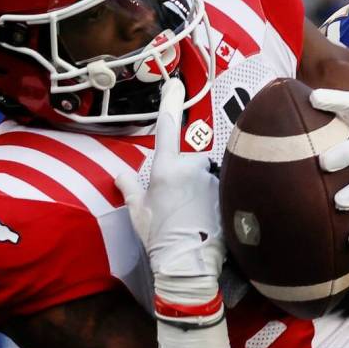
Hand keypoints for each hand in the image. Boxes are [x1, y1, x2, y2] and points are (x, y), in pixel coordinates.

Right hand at [125, 79, 226, 347]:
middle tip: (183, 210)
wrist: (189, 264)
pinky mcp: (230, 191)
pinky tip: (212, 221)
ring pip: (209, 176)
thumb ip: (129, 188)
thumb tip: (118, 172)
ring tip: (199, 219)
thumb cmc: (160, 240)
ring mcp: (213, 179)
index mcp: (164, 169)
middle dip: (189, 180)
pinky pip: (224, 188)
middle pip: (191, 162)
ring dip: (205, 191)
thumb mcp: (138, 214)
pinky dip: (220, 200)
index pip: (167, 127)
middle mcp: (191, 167)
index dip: (170, 102)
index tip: (175, 83)